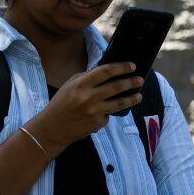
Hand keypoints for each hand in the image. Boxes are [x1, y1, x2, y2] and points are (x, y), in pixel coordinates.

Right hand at [28, 62, 143, 152]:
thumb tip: (108, 71)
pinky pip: (109, 115)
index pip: (106, 71)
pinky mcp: (98, 123)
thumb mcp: (70, 86)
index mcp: (81, 84)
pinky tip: (105, 112)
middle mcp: (89, 97)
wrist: (52, 128)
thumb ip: (87, 78)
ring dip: (132, 98)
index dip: (121, 67)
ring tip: (139, 96)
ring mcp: (95, 111)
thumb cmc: (61, 103)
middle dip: (132, 82)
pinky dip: (109, 113)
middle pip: (117, 86)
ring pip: (120, 103)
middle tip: (140, 79)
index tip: (132, 66)